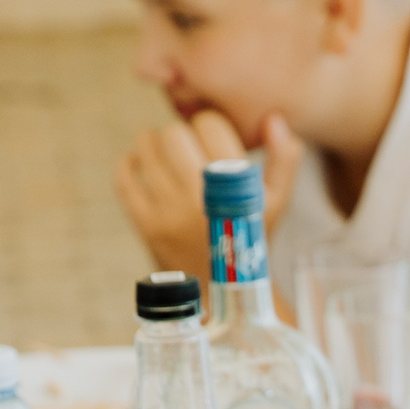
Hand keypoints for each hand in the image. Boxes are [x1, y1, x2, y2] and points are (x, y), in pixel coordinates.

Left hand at [114, 110, 300, 272]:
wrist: (223, 288)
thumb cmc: (250, 236)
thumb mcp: (278, 202)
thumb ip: (285, 159)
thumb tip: (273, 119)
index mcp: (234, 187)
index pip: (209, 124)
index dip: (210, 123)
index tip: (213, 137)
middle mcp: (200, 197)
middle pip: (173, 132)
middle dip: (181, 133)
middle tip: (190, 147)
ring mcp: (169, 212)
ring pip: (146, 148)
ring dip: (153, 142)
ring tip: (167, 152)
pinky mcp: (146, 225)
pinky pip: (124, 178)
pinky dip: (130, 164)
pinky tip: (143, 164)